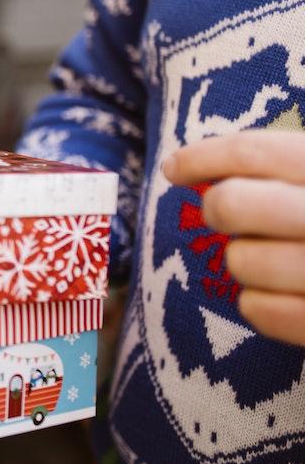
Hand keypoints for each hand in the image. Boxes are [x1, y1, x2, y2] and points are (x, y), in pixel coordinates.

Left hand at [163, 130, 304, 346]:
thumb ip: (290, 168)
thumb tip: (193, 166)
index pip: (256, 151)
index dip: (204, 156)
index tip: (174, 169)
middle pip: (233, 204)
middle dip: (220, 209)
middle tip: (230, 215)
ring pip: (240, 261)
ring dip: (243, 260)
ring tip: (273, 259)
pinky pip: (260, 311)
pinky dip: (256, 304)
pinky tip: (275, 296)